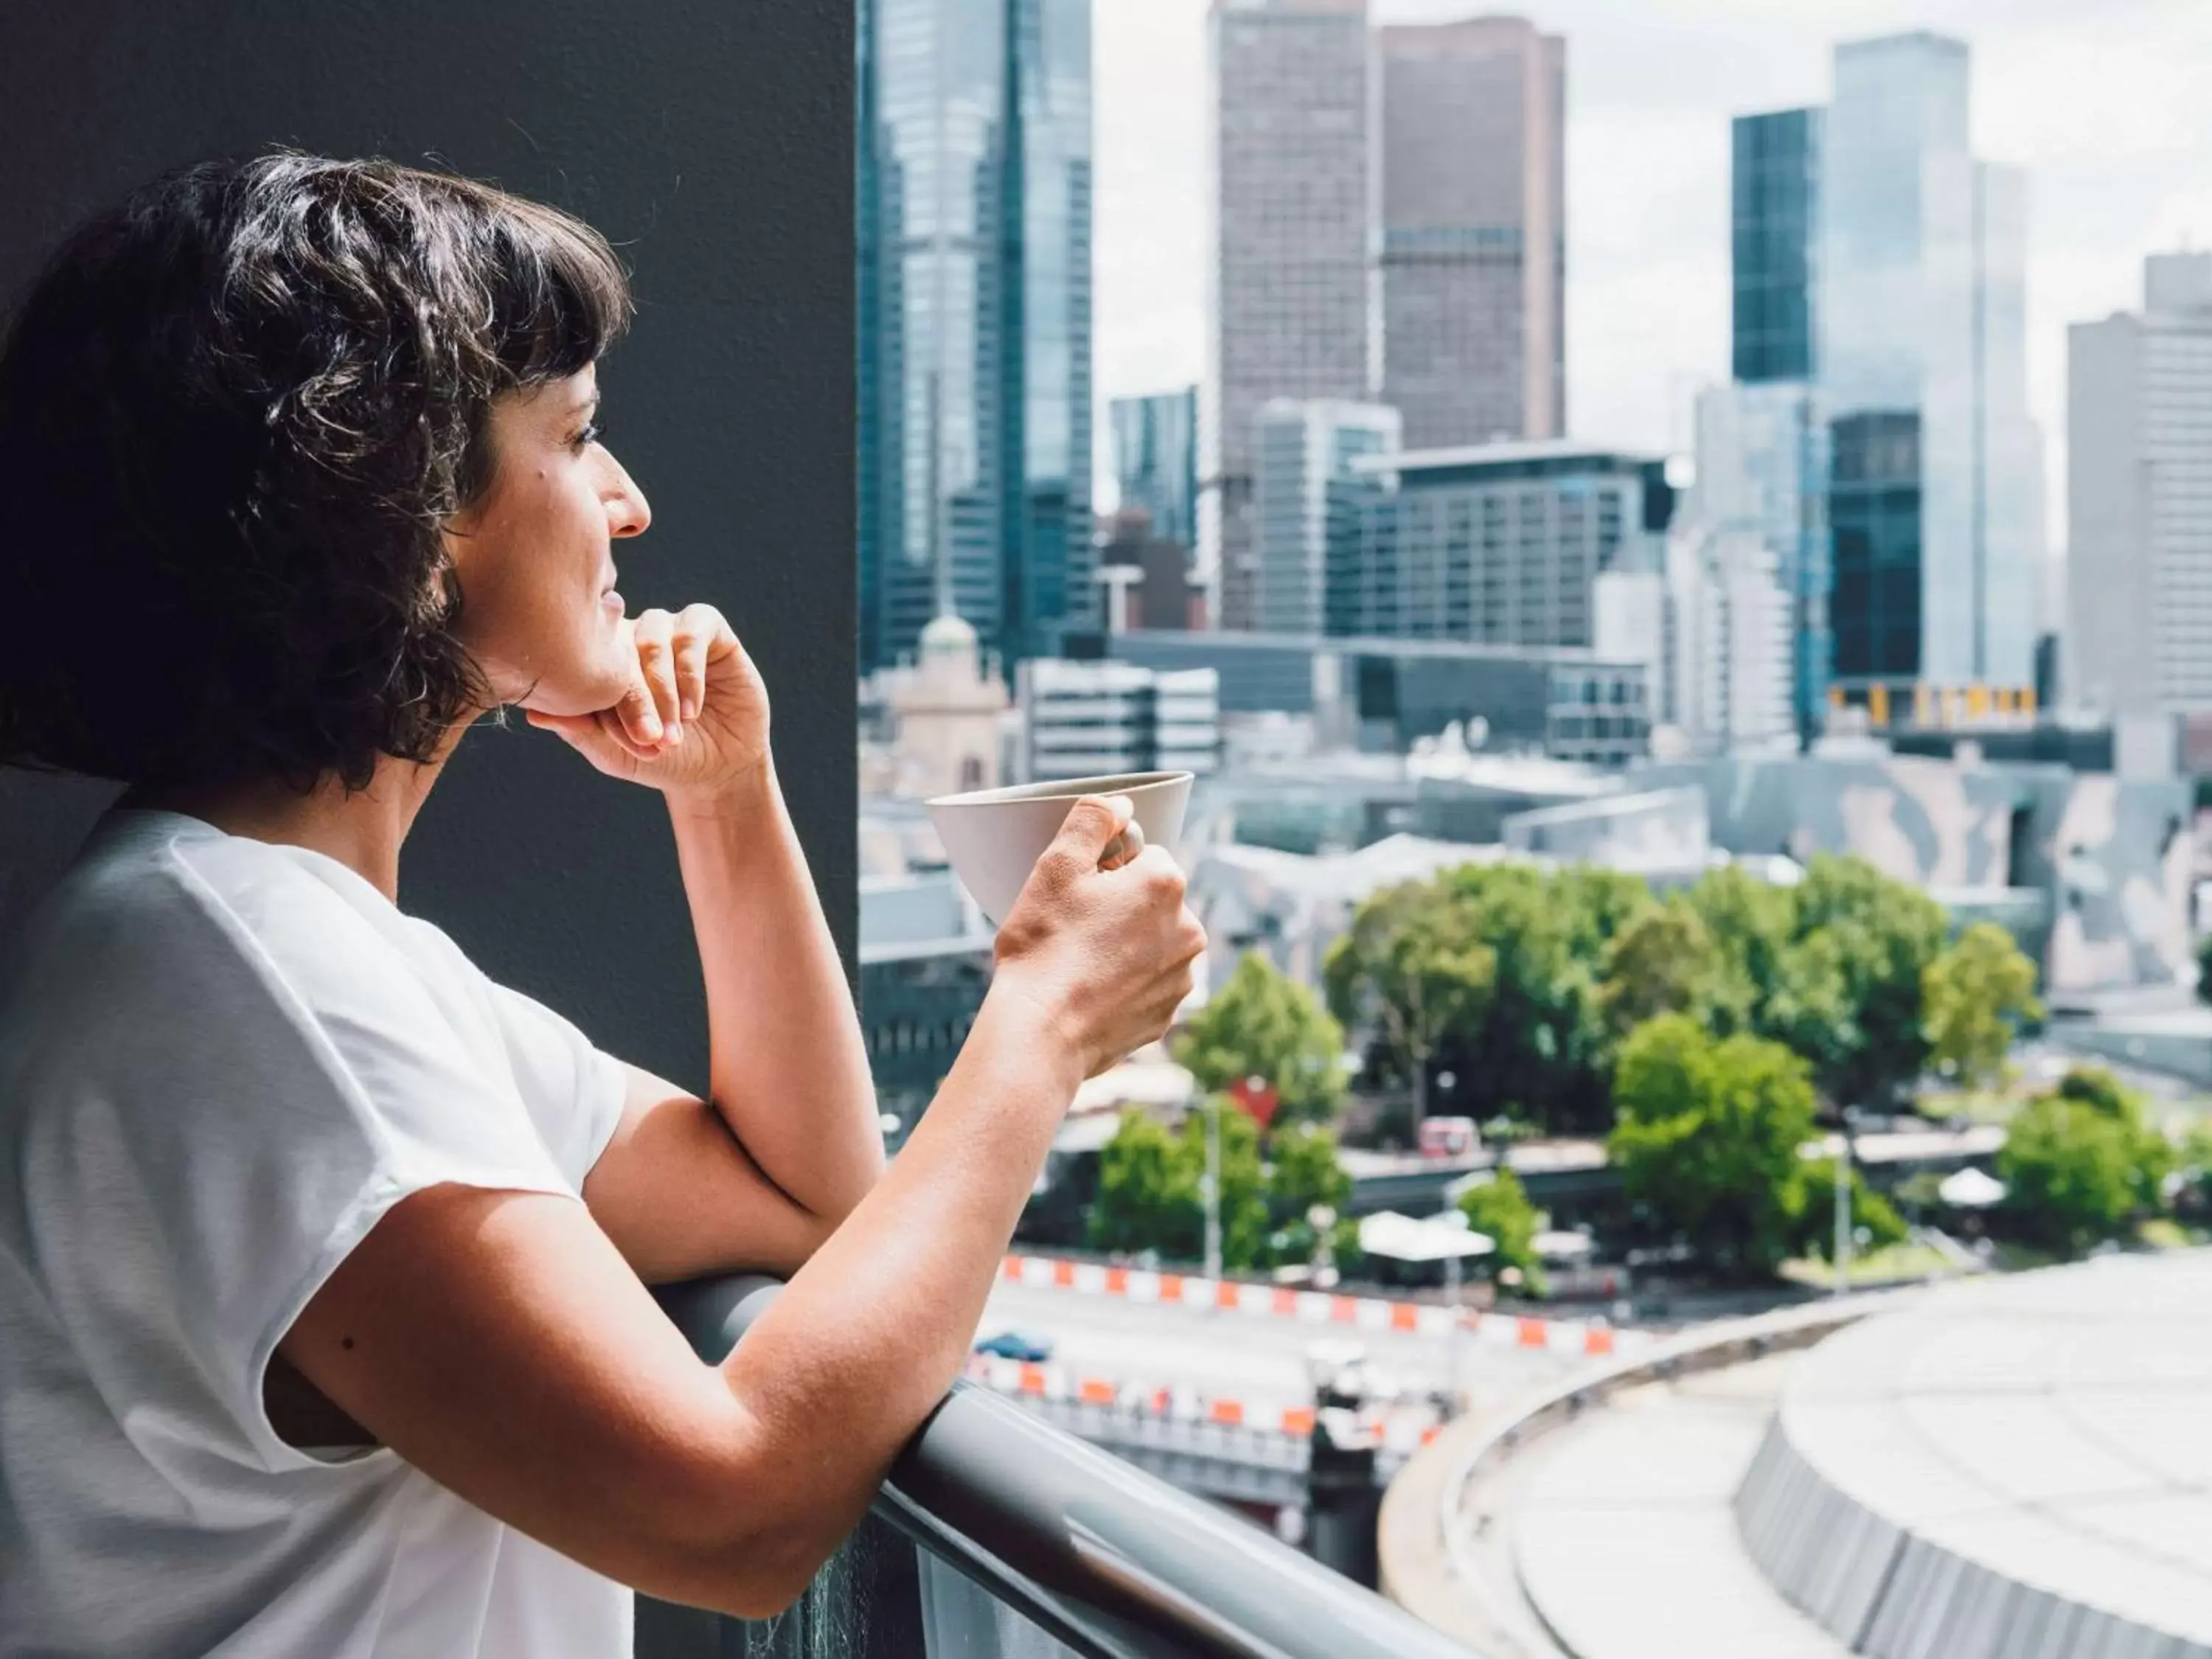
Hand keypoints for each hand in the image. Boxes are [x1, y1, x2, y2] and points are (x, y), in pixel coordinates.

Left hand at [525, 604, 771, 804]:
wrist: (715, 770)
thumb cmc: (657, 759)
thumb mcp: (612, 752)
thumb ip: (577, 728)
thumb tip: (533, 712)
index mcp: (604, 658)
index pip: (592, 658)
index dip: (604, 697)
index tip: (622, 738)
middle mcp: (634, 635)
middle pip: (621, 644)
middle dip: (636, 697)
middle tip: (648, 738)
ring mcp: (670, 628)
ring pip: (654, 637)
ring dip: (663, 689)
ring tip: (673, 732)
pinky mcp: (709, 628)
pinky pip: (692, 633)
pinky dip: (690, 674)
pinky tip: (692, 710)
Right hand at [989, 795, 1207, 1079]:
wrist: (1040, 1035)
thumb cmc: (1044, 947)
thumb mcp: (1055, 866)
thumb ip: (1091, 820)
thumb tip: (1120, 804)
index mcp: (1166, 884)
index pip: (1142, 855)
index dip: (1104, 869)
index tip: (1078, 892)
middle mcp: (1188, 929)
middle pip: (1152, 899)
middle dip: (1120, 905)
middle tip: (1074, 927)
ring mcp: (1181, 977)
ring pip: (1151, 942)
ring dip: (1124, 944)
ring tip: (1080, 962)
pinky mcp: (1166, 1014)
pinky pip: (1146, 984)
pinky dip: (1123, 983)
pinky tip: (1089, 991)